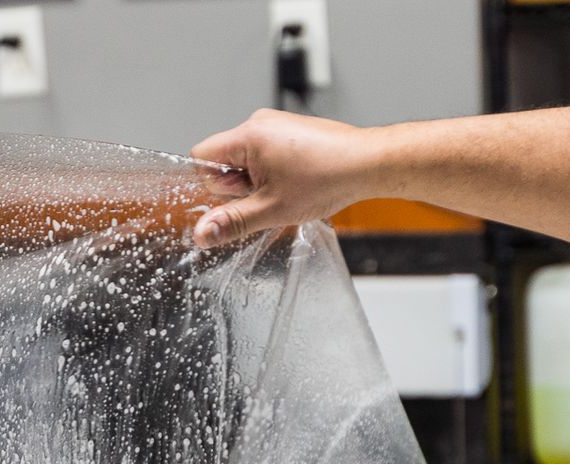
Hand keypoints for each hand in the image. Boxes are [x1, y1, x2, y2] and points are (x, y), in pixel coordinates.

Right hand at [190, 110, 384, 248]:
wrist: (368, 163)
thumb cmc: (328, 177)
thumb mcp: (272, 209)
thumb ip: (232, 221)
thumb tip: (203, 233)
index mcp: (248, 136)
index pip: (201, 156)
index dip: (212, 184)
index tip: (234, 199)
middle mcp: (260, 123)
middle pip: (224, 160)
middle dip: (239, 185)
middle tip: (267, 197)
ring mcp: (277, 124)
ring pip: (246, 159)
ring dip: (258, 180)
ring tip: (287, 189)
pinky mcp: (291, 131)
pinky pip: (266, 153)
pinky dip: (274, 172)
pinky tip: (296, 181)